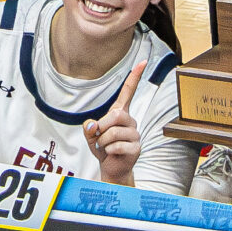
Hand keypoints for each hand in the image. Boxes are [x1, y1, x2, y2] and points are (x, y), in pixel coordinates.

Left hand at [81, 62, 145, 184]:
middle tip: (99, 136)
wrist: (112, 168)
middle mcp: (130, 121)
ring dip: (102, 142)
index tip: (142, 61)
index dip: (135, 77)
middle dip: (102, 126)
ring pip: (114, 133)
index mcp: (120, 113)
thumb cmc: (103, 147)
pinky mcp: (136, 148)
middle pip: (117, 115)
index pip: (128, 91)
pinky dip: (108, 151)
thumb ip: (89, 127)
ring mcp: (135, 134)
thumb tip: (93, 126)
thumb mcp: (91, 135)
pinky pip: (117, 146)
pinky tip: (111, 153)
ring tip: (105, 147)